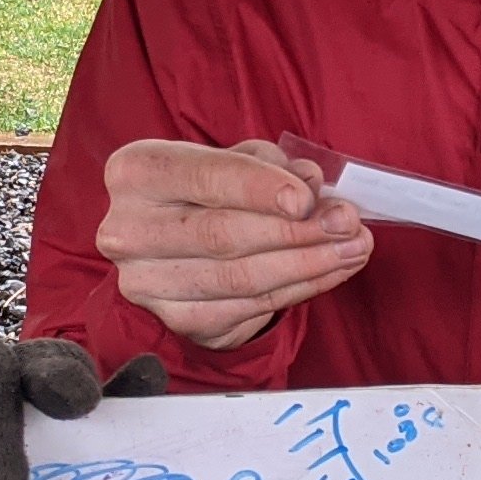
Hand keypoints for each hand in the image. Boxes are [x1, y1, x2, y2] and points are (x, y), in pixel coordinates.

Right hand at [93, 138, 370, 352]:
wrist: (175, 242)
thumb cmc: (208, 190)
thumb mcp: (235, 161)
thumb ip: (271, 166)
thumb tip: (310, 182)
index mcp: (137, 171)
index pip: (203, 177)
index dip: (259, 188)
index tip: (306, 198)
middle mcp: (127, 228)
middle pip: (223, 234)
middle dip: (296, 231)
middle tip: (347, 224)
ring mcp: (145, 281)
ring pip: (240, 278)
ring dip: (307, 265)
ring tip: (353, 248)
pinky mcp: (174, 319)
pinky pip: (247, 308)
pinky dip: (298, 290)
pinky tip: (330, 272)